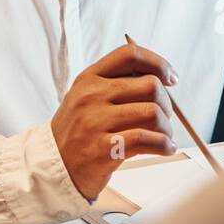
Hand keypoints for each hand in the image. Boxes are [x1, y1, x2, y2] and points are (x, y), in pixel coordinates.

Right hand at [51, 43, 178, 199]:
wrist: (53, 169)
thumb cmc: (78, 133)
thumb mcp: (87, 99)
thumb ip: (117, 85)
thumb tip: (161, 80)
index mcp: (89, 79)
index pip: (130, 55)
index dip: (158, 63)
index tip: (171, 77)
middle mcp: (92, 96)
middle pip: (150, 85)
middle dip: (166, 103)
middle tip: (164, 117)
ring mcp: (96, 122)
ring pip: (153, 112)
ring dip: (166, 127)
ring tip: (163, 136)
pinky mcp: (104, 149)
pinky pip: (148, 139)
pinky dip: (164, 144)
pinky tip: (164, 148)